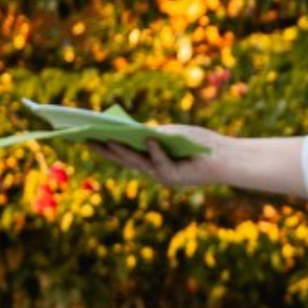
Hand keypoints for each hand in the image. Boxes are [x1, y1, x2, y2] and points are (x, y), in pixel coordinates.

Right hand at [89, 125, 223, 187]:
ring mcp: (163, 175)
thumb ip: (153, 135)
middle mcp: (152, 171)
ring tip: (108, 137)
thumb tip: (133, 131)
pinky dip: (155, 151)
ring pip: (138, 163)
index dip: (103, 146)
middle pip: (124, 159)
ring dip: (123, 151)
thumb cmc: (197, 143)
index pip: (121, 154)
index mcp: (149, 160)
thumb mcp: (171, 135)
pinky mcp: (176, 176)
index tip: (83, 134)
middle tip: (85, 137)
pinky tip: (149, 139)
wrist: (224, 157)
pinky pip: (163, 162)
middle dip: (104, 148)